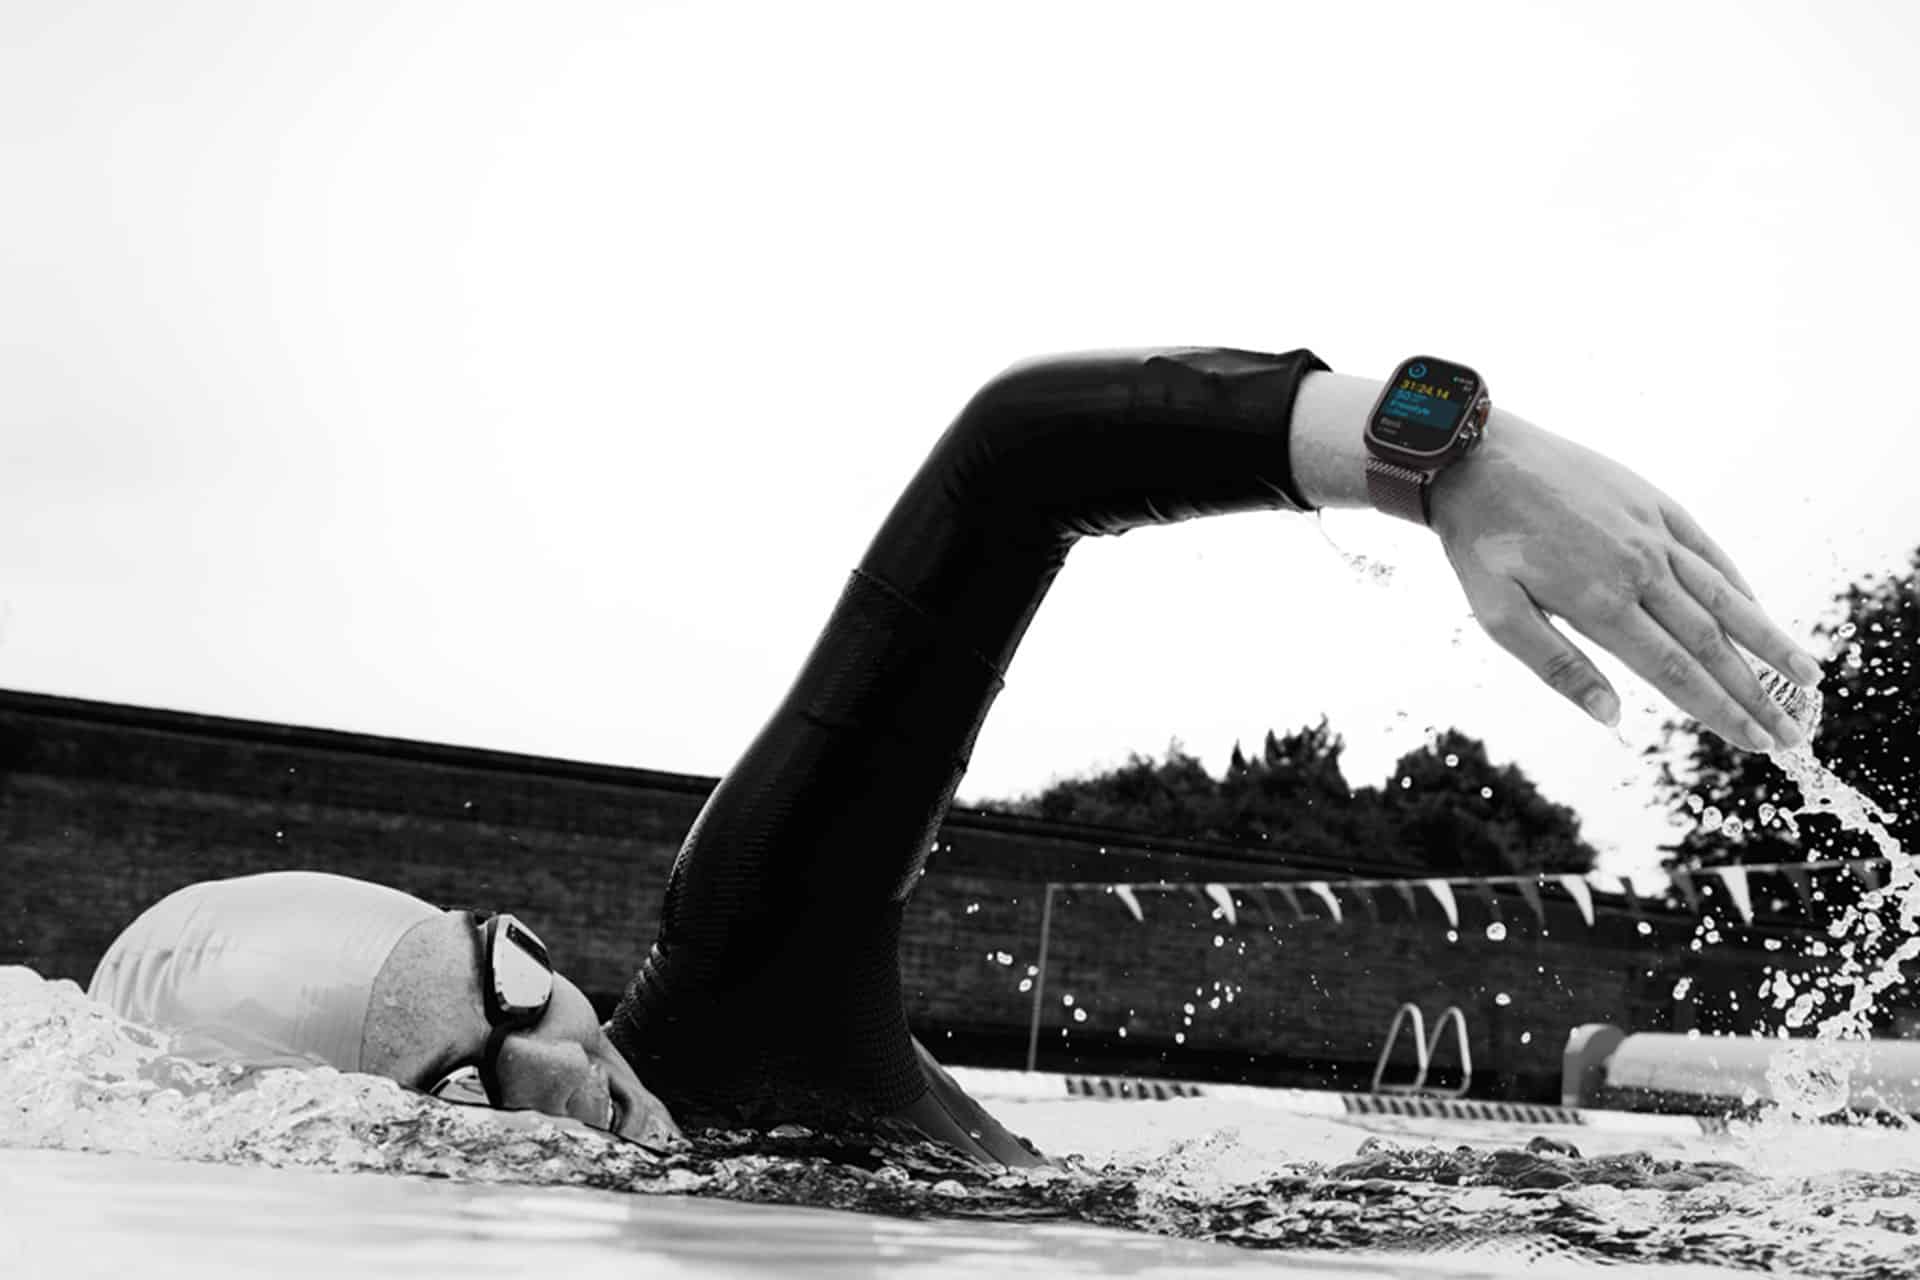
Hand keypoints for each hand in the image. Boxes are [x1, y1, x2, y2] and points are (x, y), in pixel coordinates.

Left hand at [1428, 413, 1821, 752]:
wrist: (1478, 456)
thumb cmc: (1481, 541)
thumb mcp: (1496, 612)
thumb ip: (1556, 666)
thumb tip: (1611, 716)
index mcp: (1601, 602)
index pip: (1676, 672)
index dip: (1719, 712)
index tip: (1755, 743)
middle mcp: (1640, 568)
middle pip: (1711, 644)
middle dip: (1755, 694)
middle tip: (1791, 735)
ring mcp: (1653, 532)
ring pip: (1725, 596)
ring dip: (1768, 641)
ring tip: (1807, 678)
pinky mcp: (1655, 503)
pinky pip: (1709, 552)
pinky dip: (1739, 587)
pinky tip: (1759, 613)